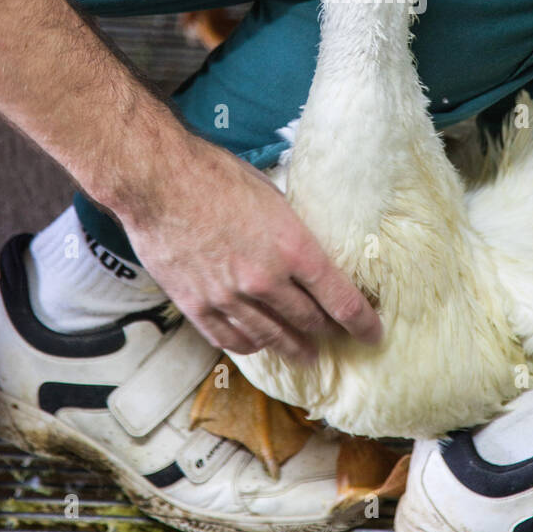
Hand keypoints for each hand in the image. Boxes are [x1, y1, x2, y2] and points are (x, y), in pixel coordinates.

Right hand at [120, 130, 381, 362]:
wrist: (159, 182)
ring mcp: (230, 298)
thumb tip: (306, 248)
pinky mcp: (198, 306)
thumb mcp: (273, 195)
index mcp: (293, 248)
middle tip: (338, 336)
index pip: (341, 300)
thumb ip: (292, 231)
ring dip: (295, 349)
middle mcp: (266, 280)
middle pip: (309, 322)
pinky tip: (261, 346)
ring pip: (273, 338)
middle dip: (329, 332)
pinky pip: (232, 339)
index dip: (362, 322)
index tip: (373, 334)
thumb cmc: (216, 176)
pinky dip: (252, 346)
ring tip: (307, 356)